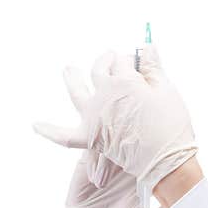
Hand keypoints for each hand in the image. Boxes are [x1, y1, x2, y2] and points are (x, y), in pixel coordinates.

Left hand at [33, 46, 198, 200]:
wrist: (165, 161)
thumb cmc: (171, 125)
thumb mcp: (167, 91)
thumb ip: (153, 67)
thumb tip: (145, 46)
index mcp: (124, 80)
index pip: (124, 61)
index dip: (132, 60)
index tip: (140, 62)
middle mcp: (104, 94)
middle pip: (101, 70)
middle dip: (108, 61)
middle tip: (113, 59)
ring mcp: (94, 116)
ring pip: (78, 92)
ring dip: (72, 79)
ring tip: (68, 70)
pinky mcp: (91, 138)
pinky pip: (65, 136)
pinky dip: (50, 131)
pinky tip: (35, 125)